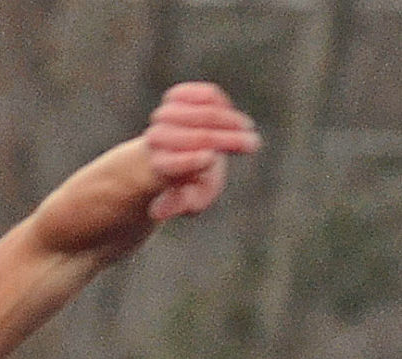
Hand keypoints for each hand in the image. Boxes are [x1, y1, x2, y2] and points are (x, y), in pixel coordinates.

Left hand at [144, 82, 260, 221]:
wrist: (184, 153)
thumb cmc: (192, 181)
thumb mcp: (193, 199)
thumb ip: (182, 203)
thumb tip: (156, 213)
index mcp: (158, 167)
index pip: (172, 164)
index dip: (192, 162)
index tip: (212, 160)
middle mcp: (156, 139)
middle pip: (196, 137)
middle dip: (227, 140)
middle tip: (253, 144)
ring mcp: (165, 114)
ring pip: (203, 113)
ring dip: (230, 120)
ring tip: (246, 128)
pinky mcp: (176, 96)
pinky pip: (205, 95)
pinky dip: (222, 103)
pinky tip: (229, 113)